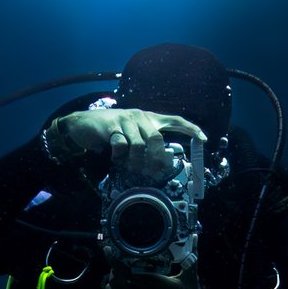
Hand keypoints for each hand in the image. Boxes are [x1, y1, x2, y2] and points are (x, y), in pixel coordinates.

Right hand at [47, 107, 206, 182]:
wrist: (84, 125)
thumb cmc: (111, 132)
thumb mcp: (131, 135)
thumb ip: (146, 145)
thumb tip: (161, 163)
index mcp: (149, 118)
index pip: (174, 119)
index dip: (190, 128)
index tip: (203, 138)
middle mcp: (140, 116)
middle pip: (157, 139)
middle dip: (156, 159)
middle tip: (152, 172)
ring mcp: (125, 119)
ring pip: (139, 145)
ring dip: (135, 162)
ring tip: (130, 167)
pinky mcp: (111, 126)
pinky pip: (121, 145)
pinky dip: (119, 156)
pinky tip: (115, 159)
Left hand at [103, 261, 230, 288]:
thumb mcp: (191, 279)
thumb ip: (192, 256)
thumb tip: (195, 235)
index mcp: (155, 284)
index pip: (126, 270)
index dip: (114, 260)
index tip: (109, 250)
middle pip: (117, 280)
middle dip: (114, 268)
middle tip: (117, 260)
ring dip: (112, 280)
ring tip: (116, 273)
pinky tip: (114, 288)